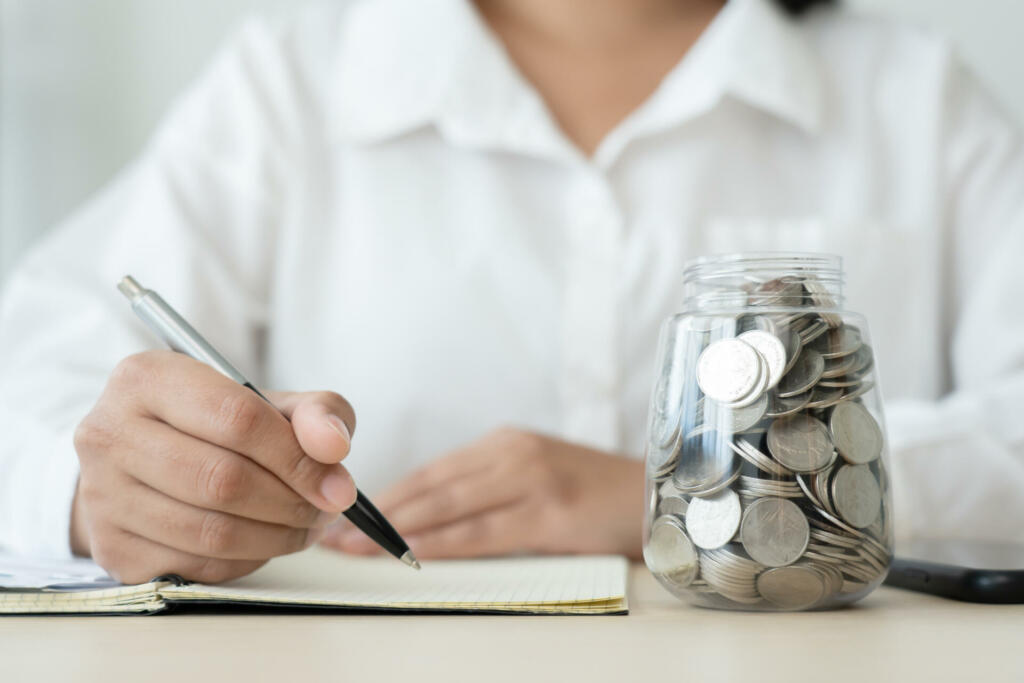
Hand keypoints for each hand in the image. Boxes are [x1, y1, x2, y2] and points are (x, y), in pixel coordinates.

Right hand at [71, 350, 358, 583]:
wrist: (147, 459)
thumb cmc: (216, 425)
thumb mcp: (270, 401)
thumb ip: (315, 412)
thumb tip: (335, 447)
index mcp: (148, 378)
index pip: (237, 419)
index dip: (298, 457)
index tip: (337, 483)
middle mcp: (108, 433)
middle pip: (222, 480)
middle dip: (291, 502)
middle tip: (326, 509)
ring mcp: (102, 495)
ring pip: (211, 532)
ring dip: (277, 537)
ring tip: (306, 525)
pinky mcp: (112, 548)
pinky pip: (199, 565)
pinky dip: (248, 560)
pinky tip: (265, 540)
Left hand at [322, 428, 644, 559]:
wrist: (664, 495)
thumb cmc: (597, 495)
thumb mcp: (540, 476)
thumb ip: (492, 488)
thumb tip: (430, 517)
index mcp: (507, 444)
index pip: (433, 471)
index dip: (387, 495)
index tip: (347, 514)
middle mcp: (515, 455)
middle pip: (432, 486)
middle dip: (379, 513)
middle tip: (334, 534)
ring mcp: (534, 482)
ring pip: (451, 507)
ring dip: (399, 530)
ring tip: (358, 547)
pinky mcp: (552, 515)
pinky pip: (486, 533)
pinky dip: (445, 544)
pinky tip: (414, 554)